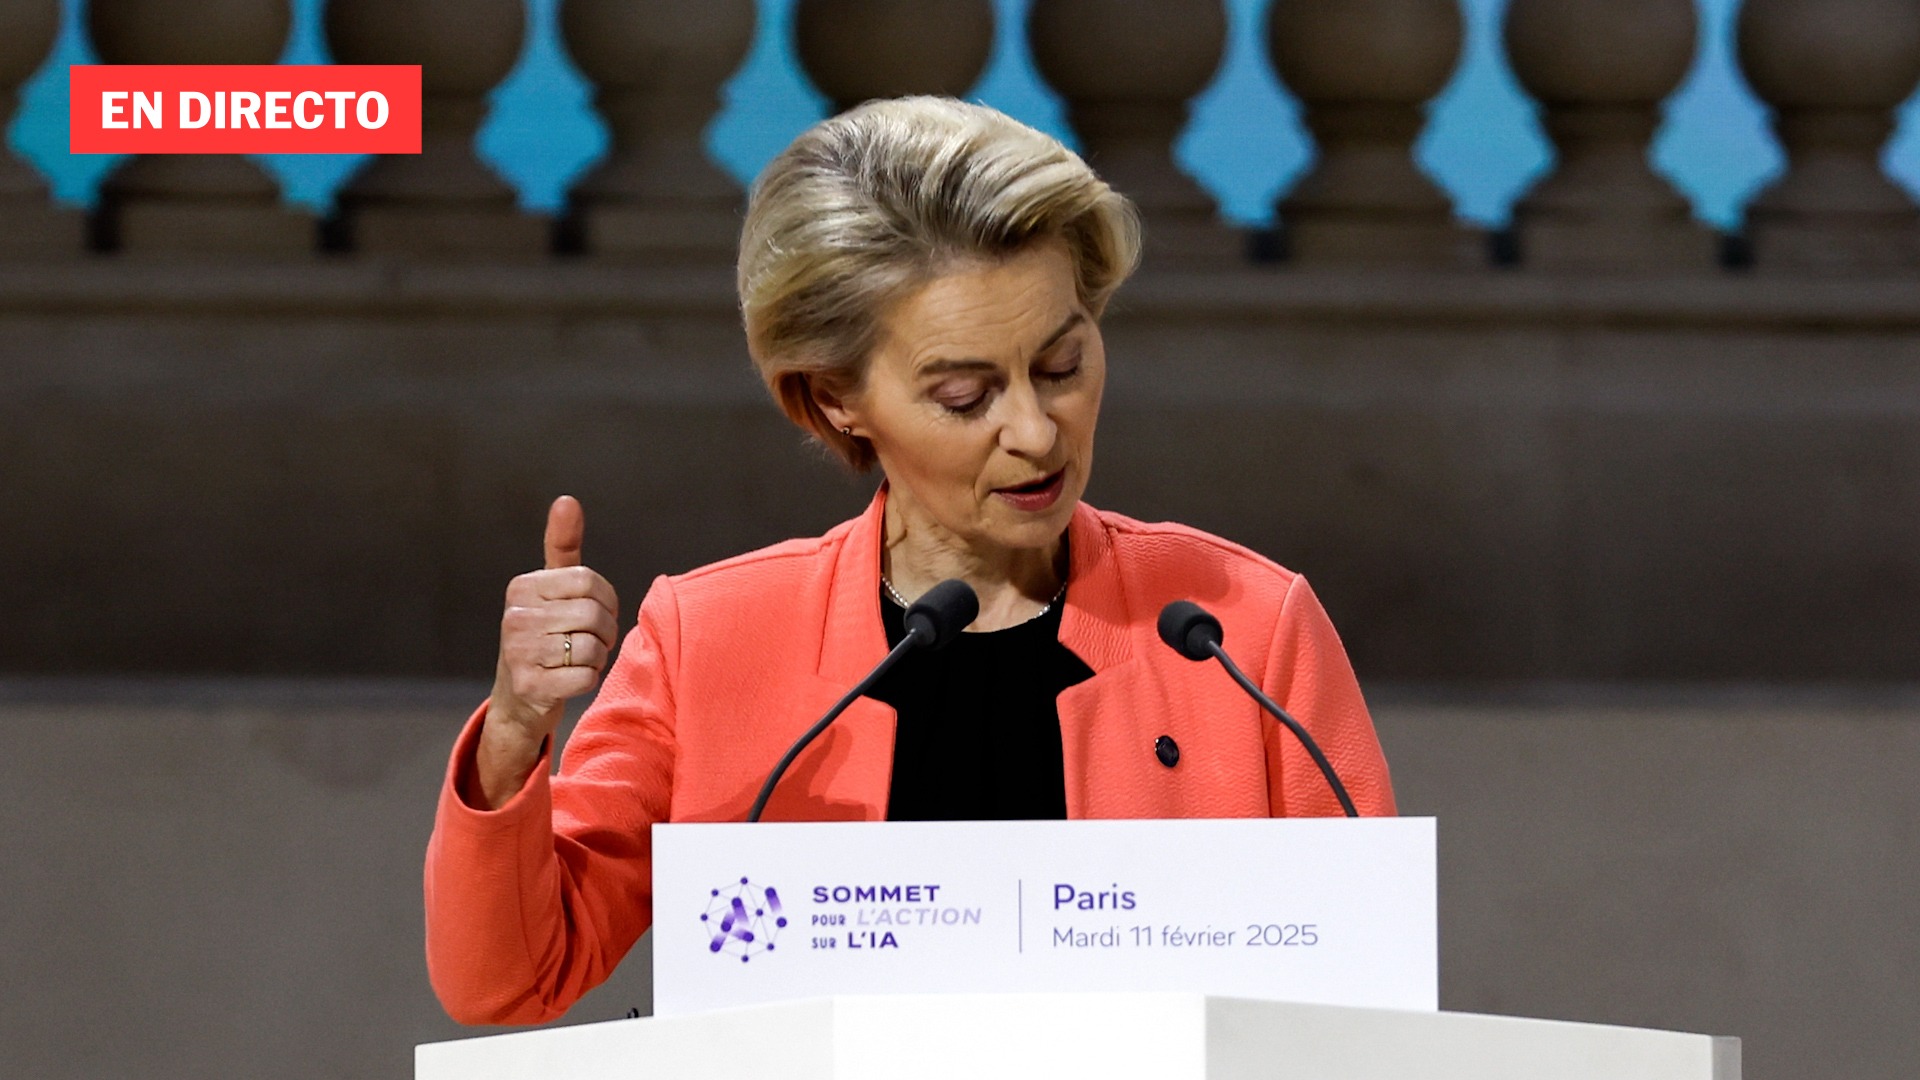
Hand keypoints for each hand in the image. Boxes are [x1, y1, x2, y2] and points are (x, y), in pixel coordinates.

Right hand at [476, 495, 619, 806]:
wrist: (519, 699)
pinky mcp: (529, 685)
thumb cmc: (545, 635)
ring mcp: (518, 652)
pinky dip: (588, 680)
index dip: (607, 601)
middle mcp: (514, 616)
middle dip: (604, 632)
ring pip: (592, 648)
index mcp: (522, 588)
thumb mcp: (552, 590)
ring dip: (596, 658)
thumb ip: (563, 547)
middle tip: (592, 642)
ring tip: (578, 659)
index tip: (597, 613)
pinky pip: (586, 677)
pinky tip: (570, 679)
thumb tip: (567, 500)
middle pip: (593, 615)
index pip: (589, 582)